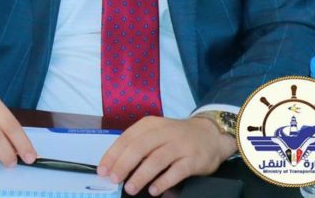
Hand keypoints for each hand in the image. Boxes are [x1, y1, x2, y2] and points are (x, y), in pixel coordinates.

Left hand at [97, 116, 235, 195]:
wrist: (211, 134)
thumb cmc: (176, 136)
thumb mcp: (156, 133)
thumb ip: (138, 145)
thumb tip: (116, 165)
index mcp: (150, 124)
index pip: (127, 138)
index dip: (113, 155)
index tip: (103, 170)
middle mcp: (164, 132)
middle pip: (139, 148)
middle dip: (123, 165)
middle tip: (114, 180)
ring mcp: (180, 145)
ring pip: (156, 160)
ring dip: (141, 176)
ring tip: (130, 188)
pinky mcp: (193, 159)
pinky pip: (176, 171)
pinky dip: (163, 181)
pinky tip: (153, 190)